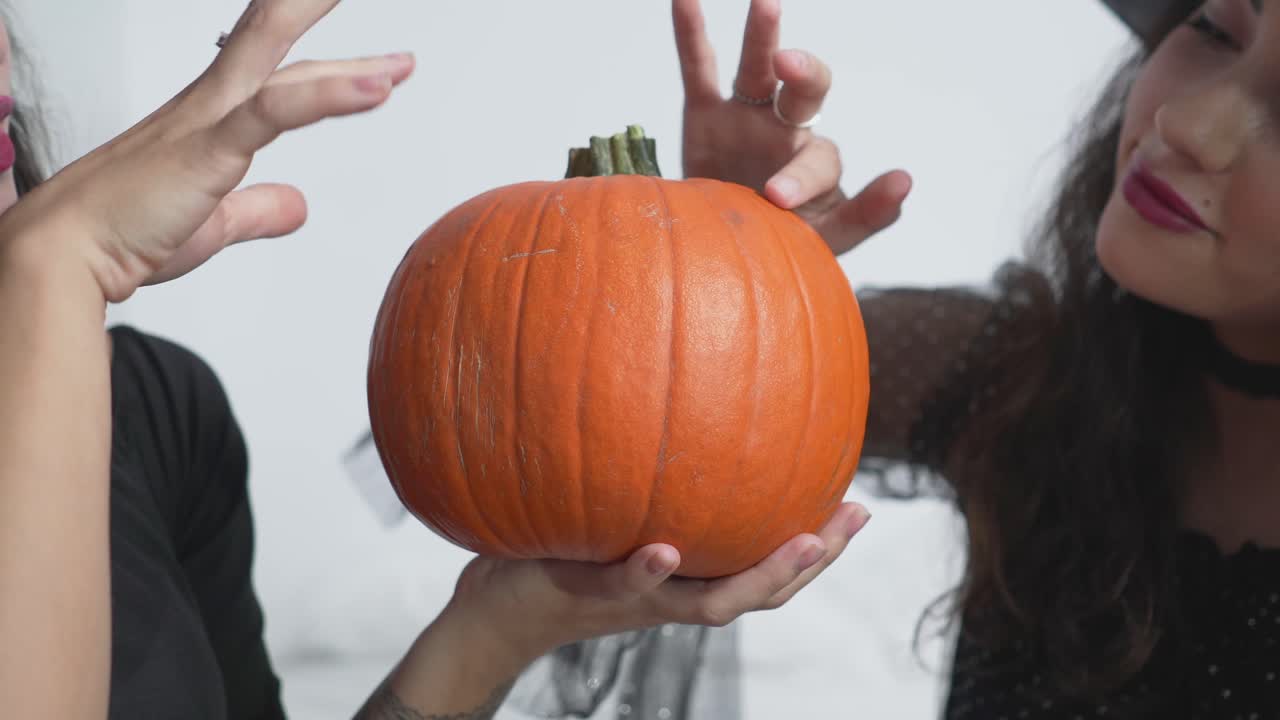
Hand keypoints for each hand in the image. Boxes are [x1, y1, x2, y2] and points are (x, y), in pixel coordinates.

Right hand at [0, 0, 413, 302]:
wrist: (65, 255)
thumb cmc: (125, 237)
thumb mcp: (214, 225)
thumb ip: (258, 211)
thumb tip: (299, 207)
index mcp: (211, 119)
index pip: (282, 75)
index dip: (333, 67)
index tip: (380, 66)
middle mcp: (210, 105)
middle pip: (278, 39)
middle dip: (326, 18)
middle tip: (399, 44)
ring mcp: (208, 121)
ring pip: (279, 57)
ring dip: (347, 56)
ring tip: (405, 59)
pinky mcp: (208, 148)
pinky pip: (277, 110)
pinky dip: (332, 96)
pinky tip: (379, 87)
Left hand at [450, 502, 870, 656]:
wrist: (496, 606)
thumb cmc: (557, 547)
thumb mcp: (607, 505)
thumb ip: (644, 473)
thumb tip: (679, 394)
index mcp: (684, 575)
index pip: (762, 568)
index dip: (815, 547)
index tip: (857, 506)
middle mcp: (668, 592)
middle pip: (757, 592)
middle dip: (809, 562)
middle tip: (850, 520)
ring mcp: (630, 597)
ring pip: (708, 603)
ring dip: (758, 576)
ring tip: (801, 542)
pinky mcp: (582, 590)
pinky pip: (621, 585)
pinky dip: (646, 571)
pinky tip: (668, 547)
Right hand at [673, 0, 910, 254]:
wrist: (725, 252)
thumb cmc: (786, 246)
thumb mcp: (827, 239)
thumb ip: (866, 214)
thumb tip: (905, 178)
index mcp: (815, 163)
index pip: (817, 160)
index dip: (799, 176)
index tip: (775, 197)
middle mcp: (786, 130)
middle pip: (805, 92)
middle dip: (804, 74)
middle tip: (791, 64)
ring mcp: (746, 117)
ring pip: (757, 69)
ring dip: (763, 36)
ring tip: (766, 3)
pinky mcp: (705, 115)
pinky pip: (698, 68)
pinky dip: (690, 33)